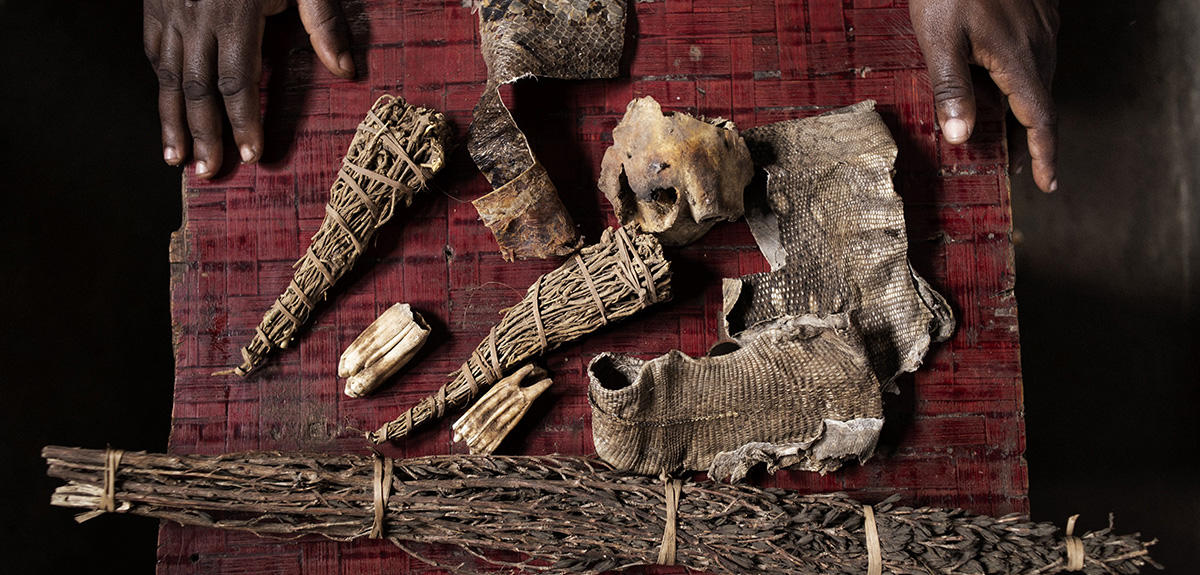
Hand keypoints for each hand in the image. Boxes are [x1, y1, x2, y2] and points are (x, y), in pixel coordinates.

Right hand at [143, 0, 353, 177]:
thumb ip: (324, 23)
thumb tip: (347, 72)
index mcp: (237, 12)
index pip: (238, 81)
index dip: (244, 121)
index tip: (251, 154)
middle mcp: (198, 16)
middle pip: (198, 88)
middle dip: (205, 134)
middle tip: (210, 172)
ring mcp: (170, 10)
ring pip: (167, 76)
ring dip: (172, 121)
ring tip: (177, 159)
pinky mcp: (154, 5)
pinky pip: (153, 53)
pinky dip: (159, 86)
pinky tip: (166, 112)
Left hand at [909, 0, 1058, 191]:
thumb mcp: (939, 39)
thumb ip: (950, 88)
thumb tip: (960, 137)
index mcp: (1019, 58)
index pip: (1040, 118)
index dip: (1044, 154)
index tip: (1047, 183)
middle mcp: (1040, 44)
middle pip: (1040, 101)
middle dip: (1028, 137)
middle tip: (1013, 165)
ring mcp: (1042, 25)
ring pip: (1037, 77)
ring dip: (1023, 106)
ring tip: (1001, 130)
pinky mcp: (1038, 11)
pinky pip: (1034, 54)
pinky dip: (1020, 78)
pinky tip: (997, 79)